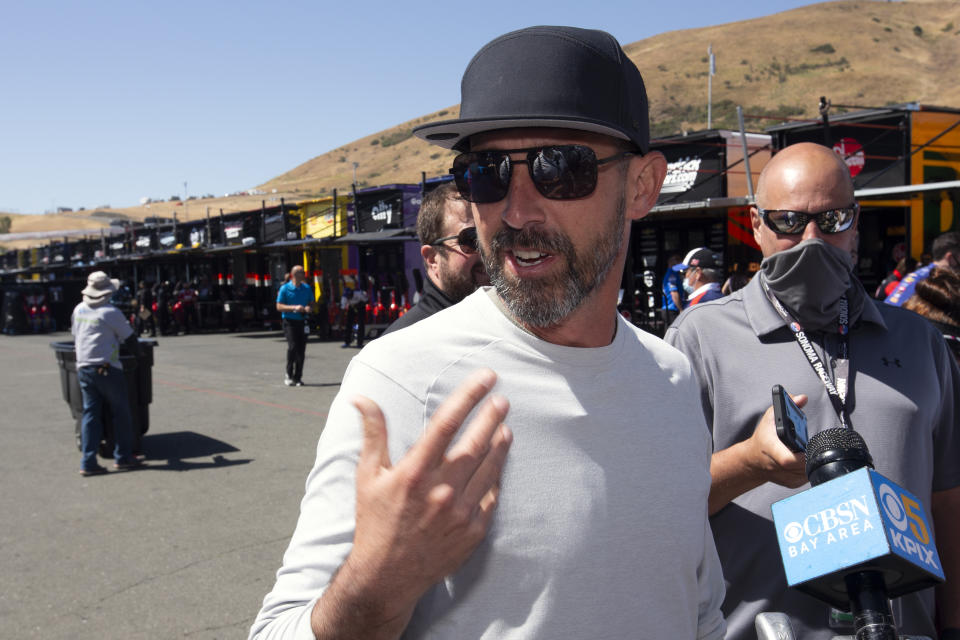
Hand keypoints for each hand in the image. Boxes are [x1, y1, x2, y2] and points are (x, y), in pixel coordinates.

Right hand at [330, 369, 511, 631]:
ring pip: (489, 468)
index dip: (468, 396)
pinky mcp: (473, 531)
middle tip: (502, 399)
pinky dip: (496, 476)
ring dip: (500, 444)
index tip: (485, 378)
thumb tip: (360, 398)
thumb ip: (373, 433)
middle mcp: (440, 490)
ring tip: (505, 427)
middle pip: (475, 443)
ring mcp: (460, 512)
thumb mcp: (368, 476)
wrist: (387, 576)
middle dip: (491, 417)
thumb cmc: (375, 522)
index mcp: (414, 472)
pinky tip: (498, 463)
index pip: (446, 423)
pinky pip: (492, 496)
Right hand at [745, 394, 807, 487]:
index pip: (788, 459)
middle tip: (806, 446)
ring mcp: (783, 477)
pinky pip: (807, 477)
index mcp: (770, 448)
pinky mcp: (791, 483)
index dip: (801, 456)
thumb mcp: (771, 417)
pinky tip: (802, 460)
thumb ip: (788, 405)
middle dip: (808, 454)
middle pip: (802, 465)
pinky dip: (808, 468)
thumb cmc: (763, 437)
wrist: (752, 459)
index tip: (805, 448)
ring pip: (807, 472)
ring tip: (803, 451)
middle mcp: (775, 465)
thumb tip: (802, 398)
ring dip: (809, 461)